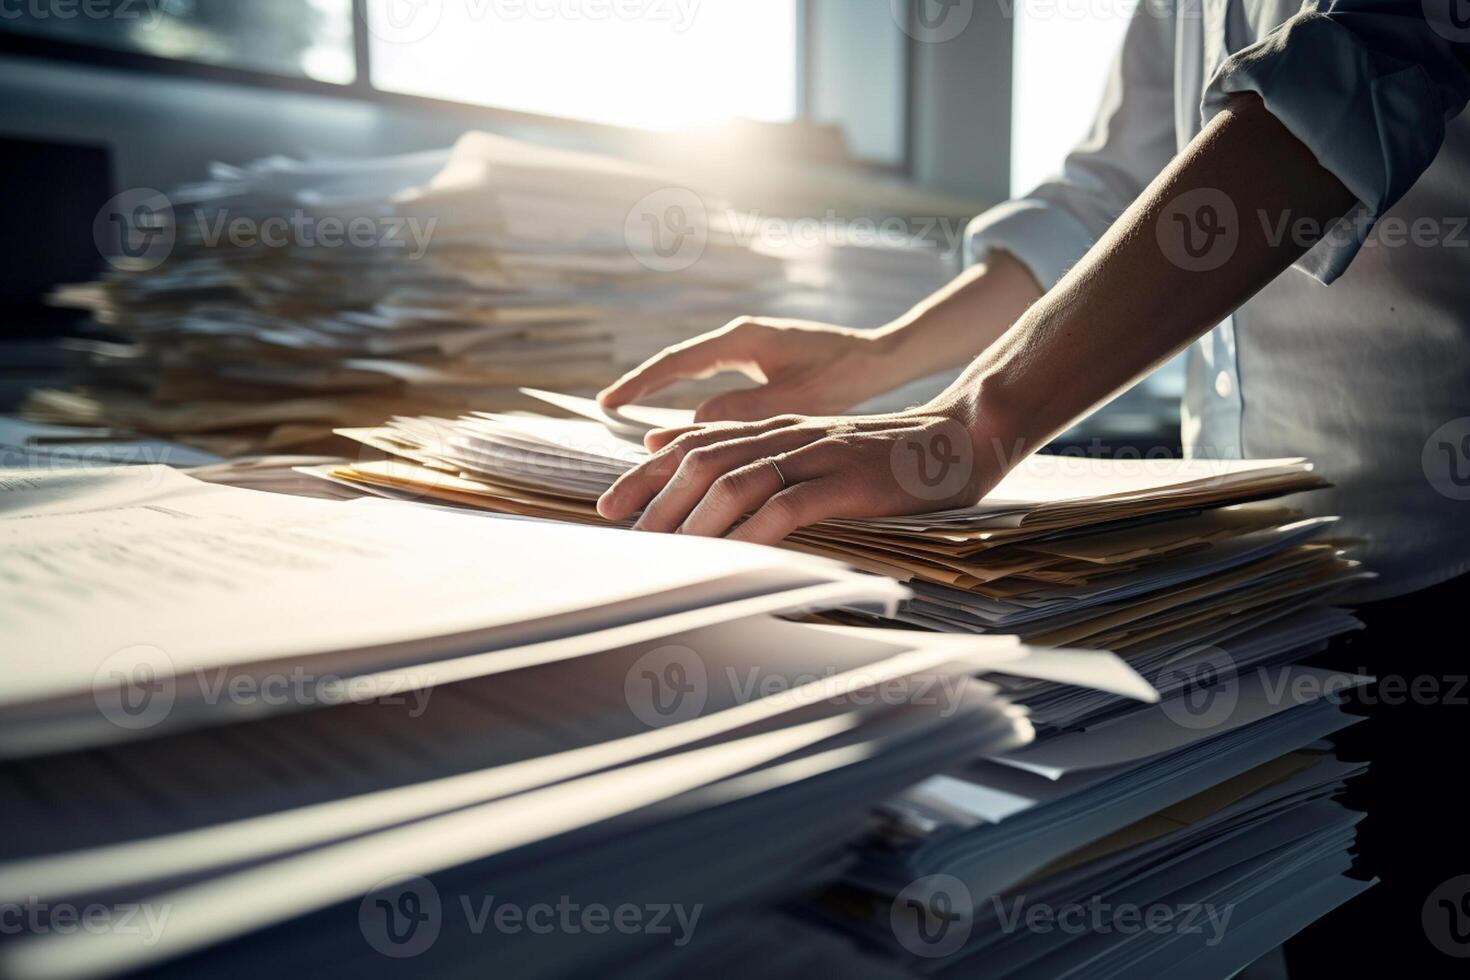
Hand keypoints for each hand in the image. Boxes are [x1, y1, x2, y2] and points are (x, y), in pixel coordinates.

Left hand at [595, 397, 1001, 544]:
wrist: (962, 438)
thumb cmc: (886, 456)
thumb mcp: (815, 443)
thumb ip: (757, 448)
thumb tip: (678, 450)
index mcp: (778, 427)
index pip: (696, 442)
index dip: (647, 471)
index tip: (609, 503)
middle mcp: (790, 434)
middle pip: (704, 460)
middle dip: (656, 498)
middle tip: (624, 536)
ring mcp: (819, 455)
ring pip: (738, 480)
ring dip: (694, 519)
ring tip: (664, 552)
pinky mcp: (848, 482)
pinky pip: (788, 506)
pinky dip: (752, 533)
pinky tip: (729, 557)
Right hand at [597, 316, 900, 422]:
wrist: (882, 358)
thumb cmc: (845, 378)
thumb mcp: (792, 400)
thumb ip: (741, 411)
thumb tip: (688, 426)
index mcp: (743, 339)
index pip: (677, 361)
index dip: (640, 383)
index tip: (608, 402)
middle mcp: (740, 336)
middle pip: (677, 362)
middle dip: (642, 386)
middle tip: (606, 407)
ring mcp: (749, 345)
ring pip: (693, 369)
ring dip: (664, 391)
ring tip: (631, 414)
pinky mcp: (760, 358)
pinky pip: (711, 376)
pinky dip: (689, 394)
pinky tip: (679, 419)